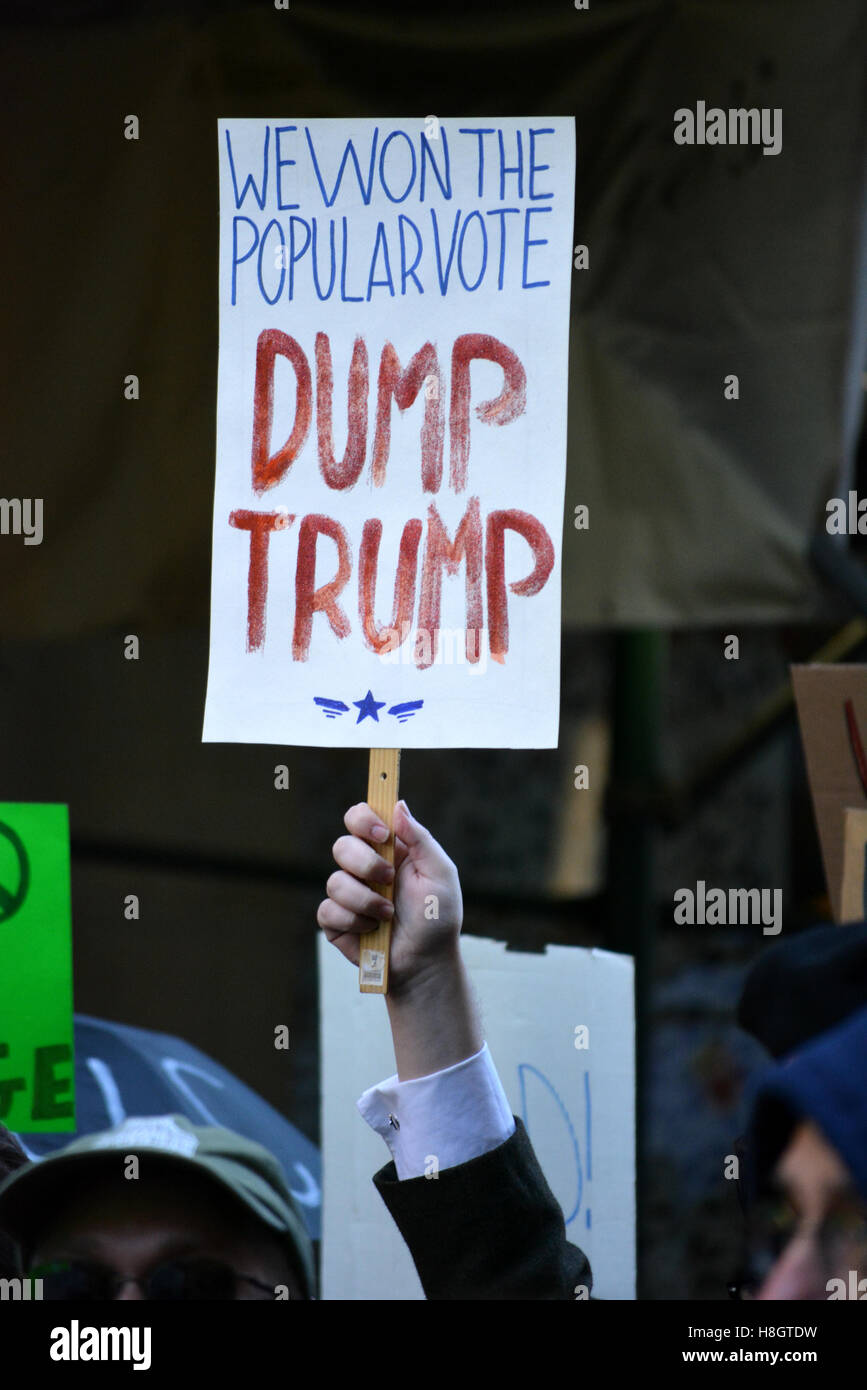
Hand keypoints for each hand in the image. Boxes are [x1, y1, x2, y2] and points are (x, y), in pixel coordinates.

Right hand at [317, 800, 462, 993]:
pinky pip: (328, 910)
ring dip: (366, 900)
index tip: (382, 835)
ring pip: (335, 881)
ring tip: (388, 915)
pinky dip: (354, 921)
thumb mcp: (440, 873)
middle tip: (389, 879)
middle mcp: (364, 868)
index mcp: (388, 850)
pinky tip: (372, 930)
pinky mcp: (336, 921)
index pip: (361, 818)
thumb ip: (421, 838)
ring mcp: (348, 894)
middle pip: (342, 846)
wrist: (426, 963)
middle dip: (366, 864)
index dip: (364, 819)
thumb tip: (398, 805)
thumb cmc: (438, 918)